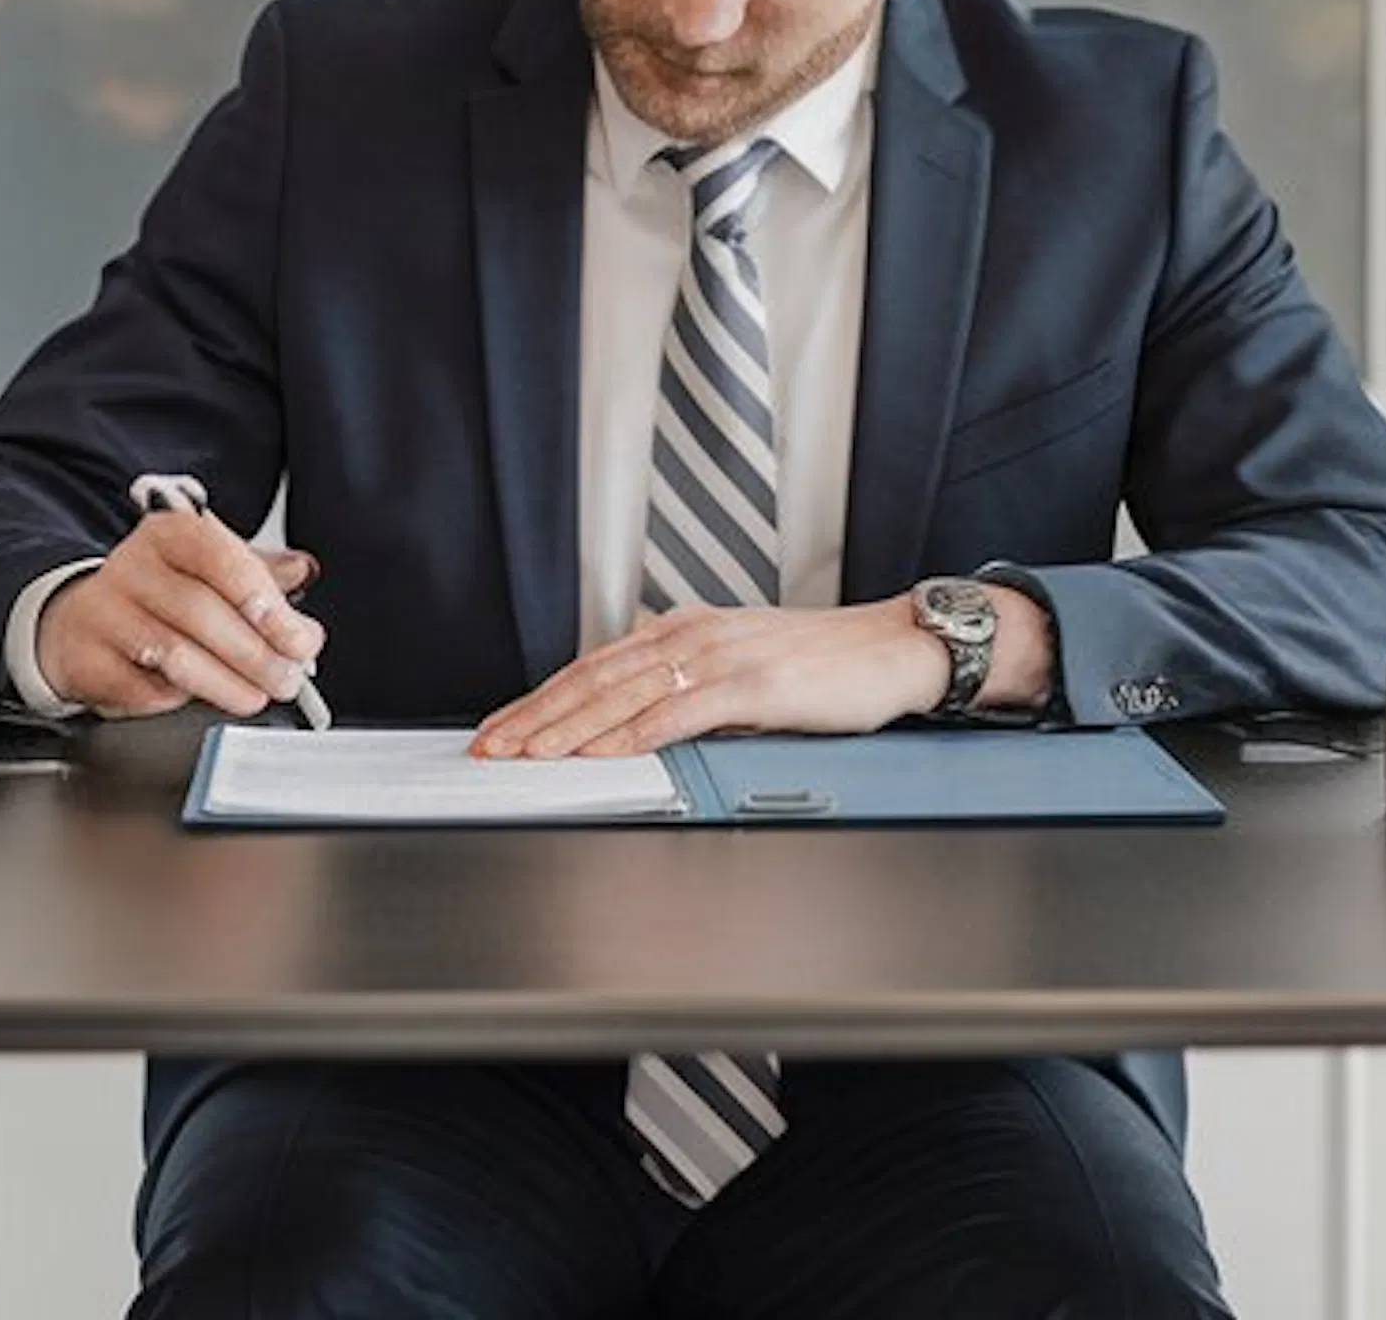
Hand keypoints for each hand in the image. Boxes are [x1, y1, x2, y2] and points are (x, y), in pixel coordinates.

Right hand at [38, 513, 323, 717]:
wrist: (82, 619)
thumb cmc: (159, 594)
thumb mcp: (210, 569)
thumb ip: (260, 572)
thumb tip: (303, 570)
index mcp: (170, 534)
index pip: (221, 558)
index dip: (265, 601)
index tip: (299, 638)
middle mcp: (132, 566)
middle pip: (201, 610)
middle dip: (255, 653)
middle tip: (287, 678)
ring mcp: (104, 612)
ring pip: (172, 652)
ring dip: (225, 683)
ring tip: (255, 696)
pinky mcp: (86, 658)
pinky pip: (140, 687)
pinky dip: (176, 699)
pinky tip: (197, 698)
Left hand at [471, 598, 948, 759]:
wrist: (893, 648)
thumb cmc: (825, 664)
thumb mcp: (741, 667)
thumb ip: (688, 687)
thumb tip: (637, 722)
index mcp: (684, 630)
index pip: (593, 665)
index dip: (541, 699)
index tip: (502, 727)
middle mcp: (693, 636)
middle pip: (594, 678)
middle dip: (536, 717)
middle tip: (491, 747)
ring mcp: (721, 658)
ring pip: (624, 693)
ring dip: (569, 728)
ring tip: (528, 755)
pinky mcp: (753, 685)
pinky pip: (679, 712)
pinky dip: (634, 734)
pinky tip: (603, 753)